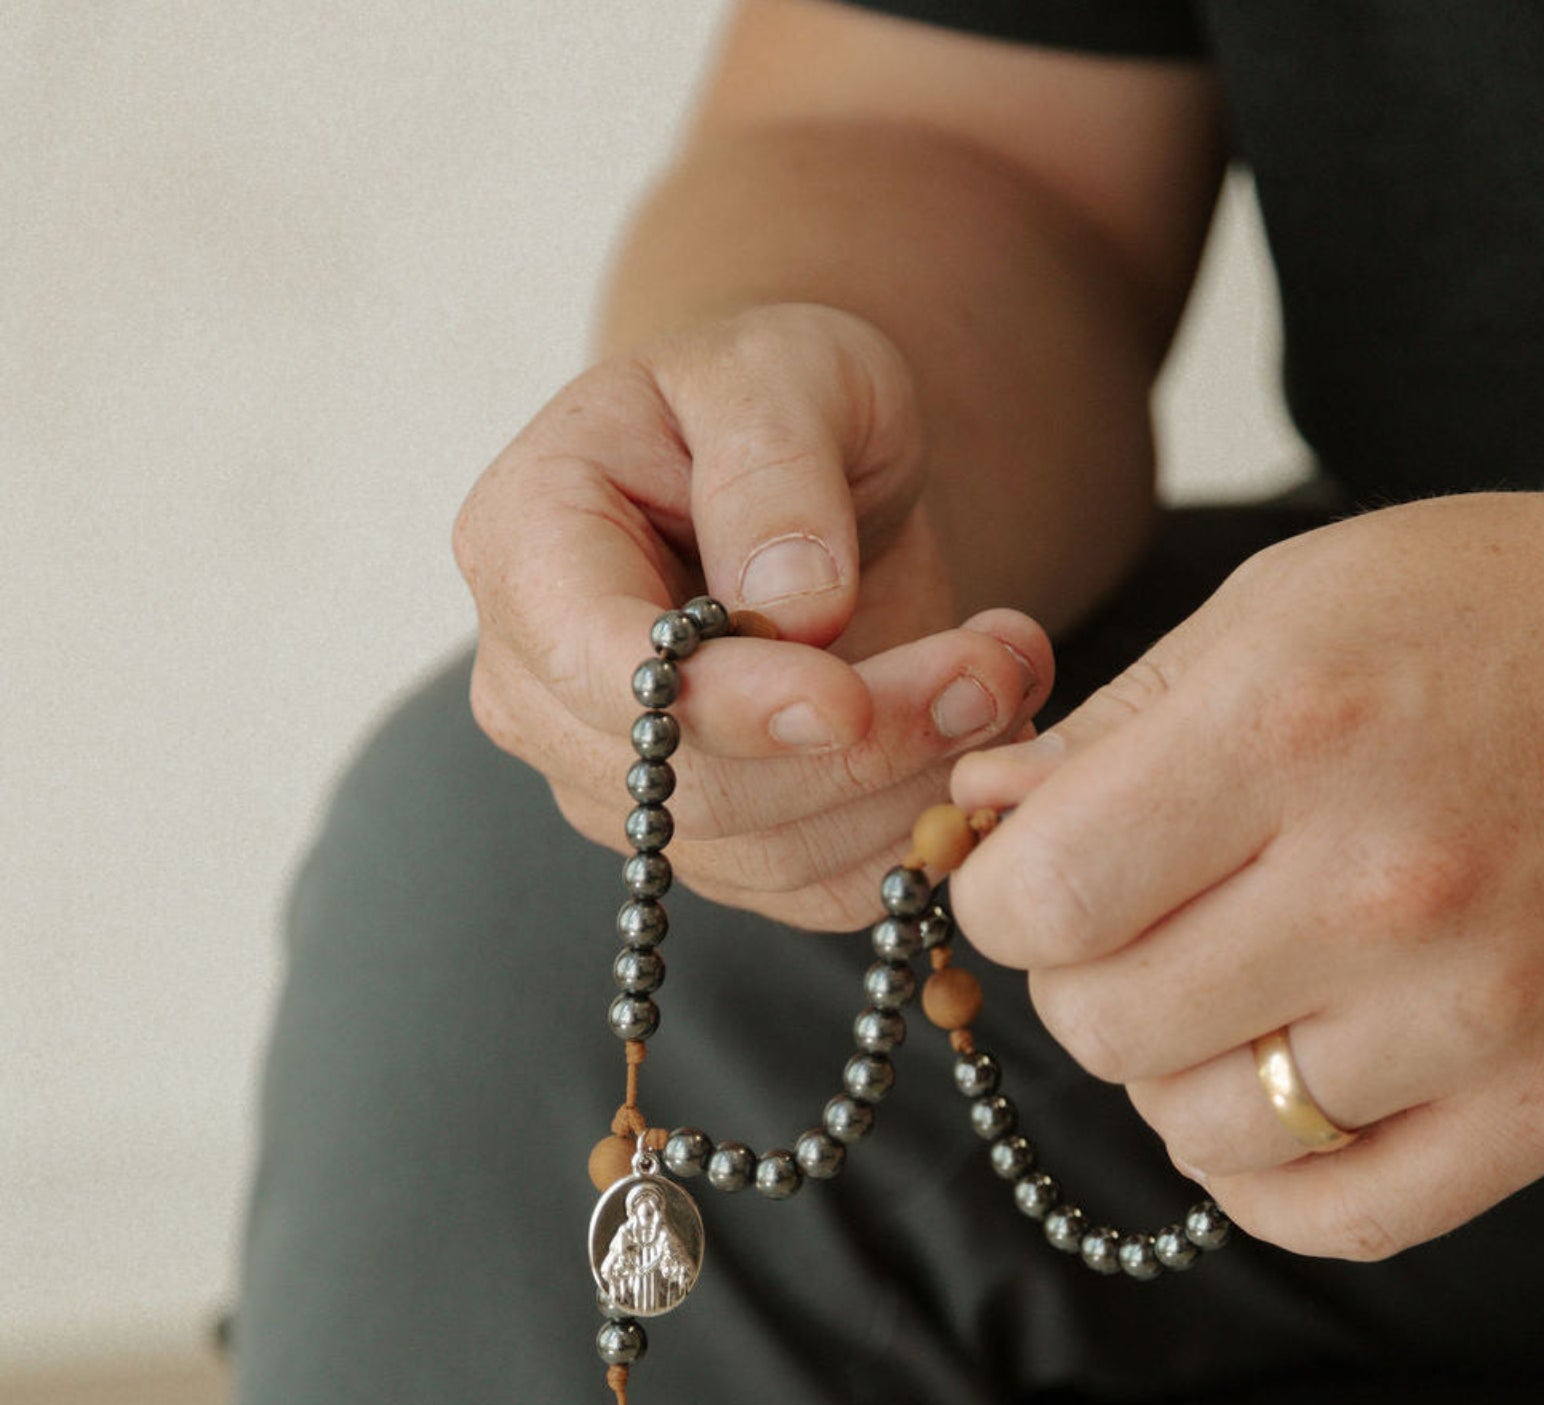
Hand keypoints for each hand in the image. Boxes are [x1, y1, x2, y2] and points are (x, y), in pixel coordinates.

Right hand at [453, 303, 1050, 928]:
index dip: (729, 706)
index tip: (851, 698)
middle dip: (866, 745)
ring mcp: (620, 786)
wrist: (802, 478)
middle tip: (995, 667)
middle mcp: (544, 691)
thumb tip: (793, 607)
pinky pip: (812, 889)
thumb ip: (775, 466)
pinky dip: (912, 838)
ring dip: (912, 788)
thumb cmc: (770, 399)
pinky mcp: (708, 845)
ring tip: (1008, 677)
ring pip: (768, 853)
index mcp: (527, 547)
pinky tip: (977, 745)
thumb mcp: (782, 368)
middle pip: (696, 787)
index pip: (603, 671)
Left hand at [950, 490, 1543, 1258]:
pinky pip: (1337, 1219)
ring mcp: (1474, 1009)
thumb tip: (981, 814)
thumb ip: (1117, 720)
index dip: (1002, 901)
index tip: (1033, 880)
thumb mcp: (1290, 600)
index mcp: (1290, 728)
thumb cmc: (1503, 615)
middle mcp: (1380, 884)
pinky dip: (1269, 1179)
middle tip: (1140, 927)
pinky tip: (1277, 1098)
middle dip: (1083, 980)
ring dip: (1177, 1073)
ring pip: (1203, 1130)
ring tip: (1232, 994)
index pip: (1040, 900)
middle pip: (1104, 1028)